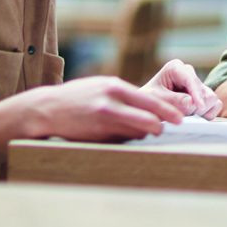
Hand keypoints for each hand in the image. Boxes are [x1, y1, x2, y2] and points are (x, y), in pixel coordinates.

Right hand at [23, 75, 184, 141]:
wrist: (47, 109)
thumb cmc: (77, 98)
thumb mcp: (100, 87)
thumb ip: (123, 95)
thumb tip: (148, 108)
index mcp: (115, 87)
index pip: (150, 100)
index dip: (168, 110)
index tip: (180, 117)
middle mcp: (112, 101)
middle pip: (148, 117)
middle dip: (163, 125)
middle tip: (171, 129)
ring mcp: (104, 119)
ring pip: (136, 132)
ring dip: (143, 134)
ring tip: (144, 133)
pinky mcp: (96, 134)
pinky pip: (121, 140)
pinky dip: (127, 140)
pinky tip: (123, 137)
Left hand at [142, 59, 222, 118]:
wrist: (148, 108)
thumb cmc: (148, 101)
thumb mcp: (156, 100)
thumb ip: (173, 101)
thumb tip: (192, 104)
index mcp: (175, 68)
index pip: (191, 80)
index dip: (196, 94)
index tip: (199, 107)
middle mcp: (189, 73)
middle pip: (204, 91)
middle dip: (197, 106)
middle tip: (184, 115)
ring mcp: (197, 84)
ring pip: (212, 98)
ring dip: (202, 111)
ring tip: (187, 116)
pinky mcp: (203, 95)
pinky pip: (216, 104)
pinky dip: (209, 113)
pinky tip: (197, 117)